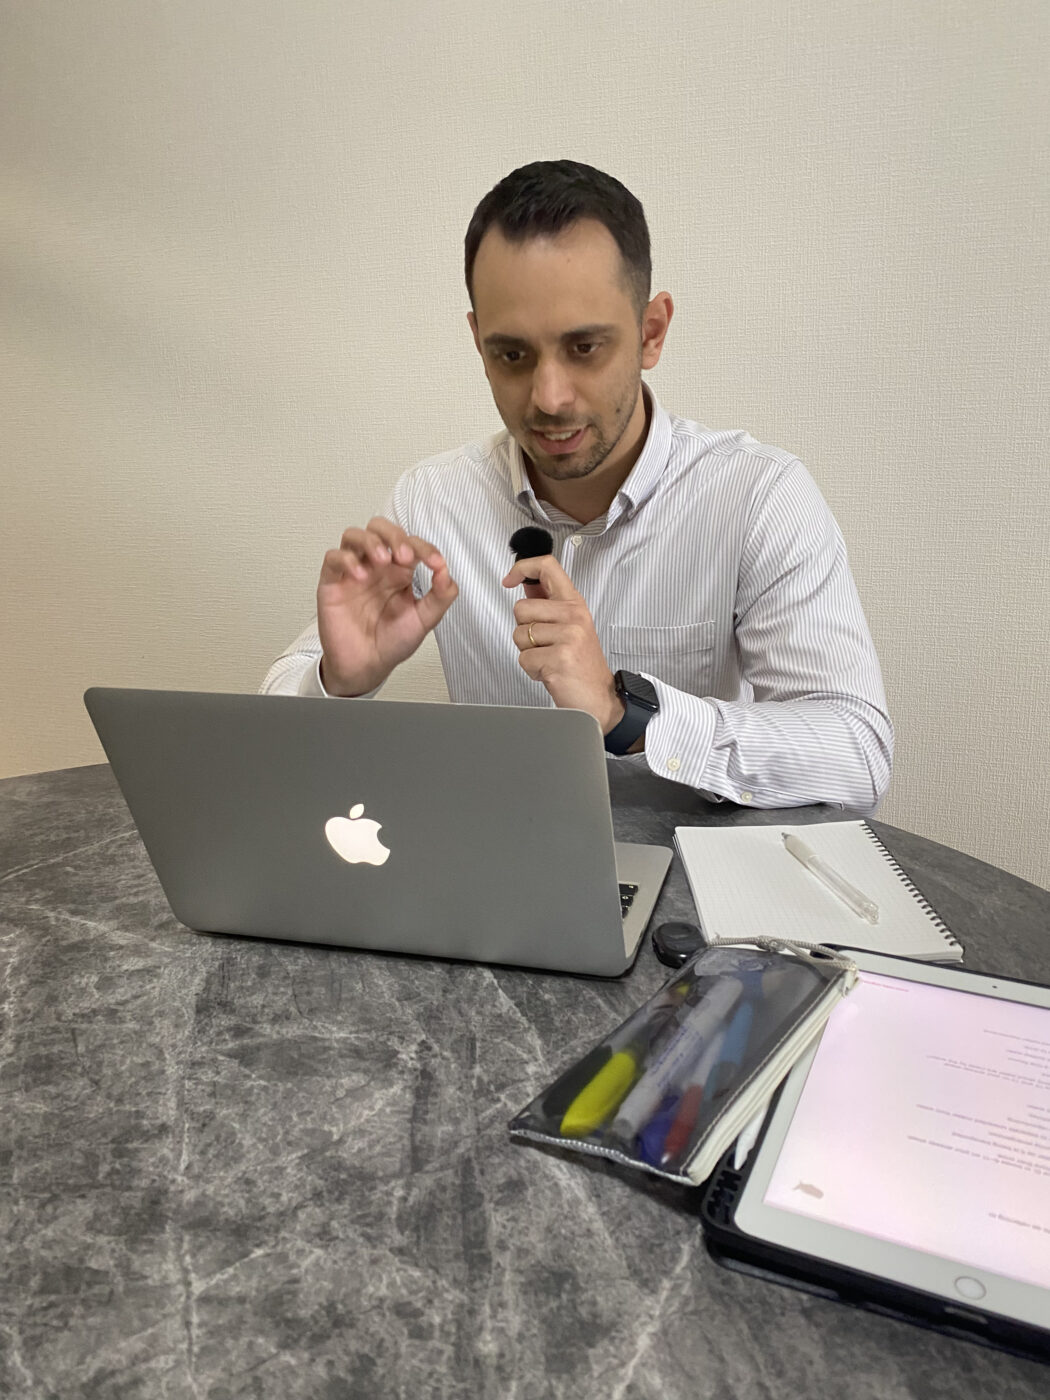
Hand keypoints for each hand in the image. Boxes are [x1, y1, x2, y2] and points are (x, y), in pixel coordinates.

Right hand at [317, 518, 457, 695]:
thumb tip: (447, 571)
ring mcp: (353, 572)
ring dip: (370, 541)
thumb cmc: (392, 642)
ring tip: (381, 560)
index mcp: (401, 571)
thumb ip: (440, 596)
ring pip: (354, 535)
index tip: (435, 563)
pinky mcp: (332, 582)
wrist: (366, 667)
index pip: (411, 544)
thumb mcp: (425, 620)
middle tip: (404, 556)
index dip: (425, 548)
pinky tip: (359, 575)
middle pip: (380, 528)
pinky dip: (346, 560)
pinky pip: (333, 558)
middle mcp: (376, 567)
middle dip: (394, 535)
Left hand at [502, 551, 622, 732]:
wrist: (598, 699)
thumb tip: (526, 584)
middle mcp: (573, 616)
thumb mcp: (572, 627)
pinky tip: (550, 671)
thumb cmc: (583, 667)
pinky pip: (524, 659)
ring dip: (527, 652)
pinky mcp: (560, 657)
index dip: (522, 568)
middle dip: (523, 630)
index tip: (510, 579)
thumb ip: (549, 604)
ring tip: (549, 658)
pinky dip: (531, 670)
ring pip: (519, 634)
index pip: (547, 568)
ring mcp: (568, 636)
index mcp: (575, 604)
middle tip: (545, 644)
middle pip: (521, 607)